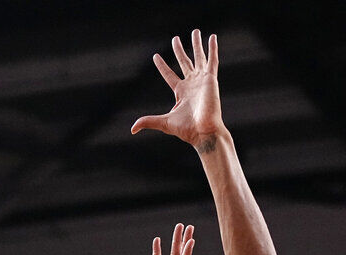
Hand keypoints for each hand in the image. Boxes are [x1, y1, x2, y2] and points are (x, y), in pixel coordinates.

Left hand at [131, 29, 223, 148]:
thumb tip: (132, 129)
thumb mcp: (164, 123)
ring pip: (198, 58)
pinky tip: (212, 37)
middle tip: (175, 39)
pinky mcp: (211, 79)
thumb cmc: (187, 130)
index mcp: (181, 93)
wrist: (204, 131)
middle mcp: (191, 84)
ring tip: (195, 31)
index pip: (169, 75)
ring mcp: (202, 81)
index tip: (155, 56)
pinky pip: (212, 60)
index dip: (162, 66)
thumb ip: (149, 121)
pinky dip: (213, 49)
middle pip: (184, 63)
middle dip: (179, 51)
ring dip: (197, 45)